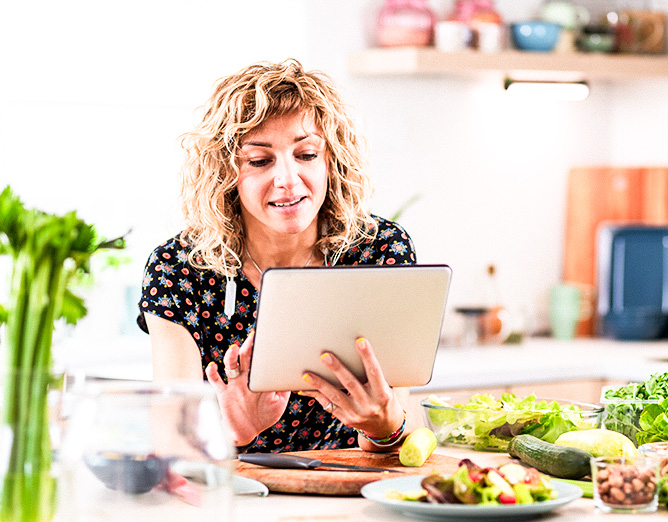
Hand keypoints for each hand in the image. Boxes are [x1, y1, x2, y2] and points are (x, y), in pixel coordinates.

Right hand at [205, 330, 289, 446]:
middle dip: (249, 346)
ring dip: (232, 356)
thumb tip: (295, 374)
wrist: (248, 432)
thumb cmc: (265, 415)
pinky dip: (212, 372)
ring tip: (235, 349)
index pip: (261, 358)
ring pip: (231, 365)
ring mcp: (234, 384)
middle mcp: (245, 377)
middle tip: (254, 336)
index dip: (263, 347)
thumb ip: (284, 387)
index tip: (268, 336)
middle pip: (246, 356)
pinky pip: (216, 381)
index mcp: (259, 376)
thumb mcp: (280, 401)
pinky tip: (213, 366)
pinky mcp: (223, 394)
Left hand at [300, 337, 405, 449]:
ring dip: (319, 384)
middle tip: (325, 355)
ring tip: (306, 374)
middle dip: (337, 368)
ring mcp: (356, 414)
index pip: (374, 372)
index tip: (359, 340)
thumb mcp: (387, 388)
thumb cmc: (385, 399)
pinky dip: (316, 395)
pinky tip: (304, 388)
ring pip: (335, 396)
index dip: (367, 356)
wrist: (385, 427)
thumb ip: (375, 374)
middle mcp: (369, 405)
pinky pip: (328, 405)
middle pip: (350, 384)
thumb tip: (361, 350)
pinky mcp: (346, 419)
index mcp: (382, 394)